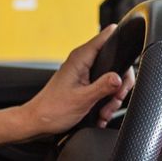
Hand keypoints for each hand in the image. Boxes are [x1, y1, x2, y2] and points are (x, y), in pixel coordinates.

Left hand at [20, 24, 135, 134]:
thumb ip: (103, 87)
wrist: (38, 122)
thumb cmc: (52, 110)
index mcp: (80, 58)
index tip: (123, 70)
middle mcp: (82, 62)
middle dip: (118, 85)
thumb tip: (119, 78)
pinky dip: (105, 102)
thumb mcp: (82, 99)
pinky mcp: (84, 84)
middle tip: (114, 99)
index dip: (120, 46)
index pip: (106, 37)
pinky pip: (103, 88)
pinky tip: (100, 114)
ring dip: (111, 97)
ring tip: (104, 112)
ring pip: (110, 79)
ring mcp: (83, 73)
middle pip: (114, 63)